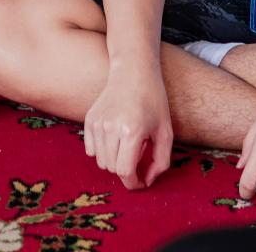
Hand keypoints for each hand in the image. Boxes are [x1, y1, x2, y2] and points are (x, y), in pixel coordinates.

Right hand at [84, 67, 173, 189]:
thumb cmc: (154, 101)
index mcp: (132, 132)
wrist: (133, 72)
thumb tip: (147, 181)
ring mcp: (97, 123)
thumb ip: (160, 162)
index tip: (142, 181)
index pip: (125, 172)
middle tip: (139, 154)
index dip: (134, 183)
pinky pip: (90, 149)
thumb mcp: (166, 133)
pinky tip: (114, 140)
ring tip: (127, 144)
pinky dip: (101, 151)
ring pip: (100, 160)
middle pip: (112, 168)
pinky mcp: (89, 119)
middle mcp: (111, 128)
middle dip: (126, 170)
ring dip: (114, 161)